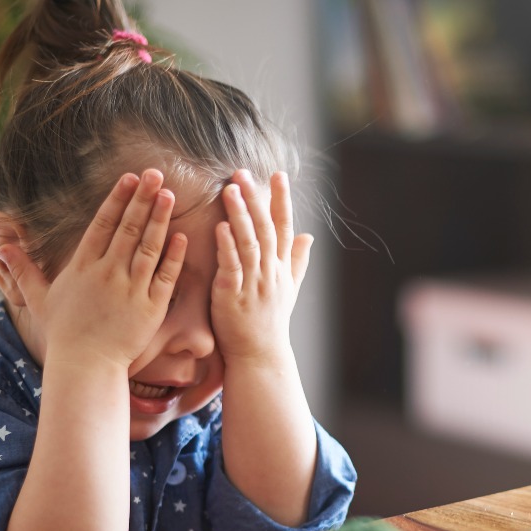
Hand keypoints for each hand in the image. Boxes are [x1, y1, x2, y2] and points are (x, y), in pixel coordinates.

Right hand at [0, 169, 187, 371]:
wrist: (86, 366)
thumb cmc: (64, 333)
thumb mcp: (40, 299)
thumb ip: (24, 270)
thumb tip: (1, 247)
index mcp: (83, 266)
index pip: (103, 224)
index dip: (117, 199)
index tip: (129, 178)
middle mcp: (107, 273)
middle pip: (128, 228)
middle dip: (142, 199)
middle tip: (156, 174)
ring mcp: (131, 289)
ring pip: (148, 247)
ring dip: (159, 219)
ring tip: (170, 195)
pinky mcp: (151, 307)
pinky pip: (165, 276)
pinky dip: (174, 256)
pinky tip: (181, 236)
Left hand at [211, 169, 312, 364]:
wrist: (260, 356)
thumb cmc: (270, 323)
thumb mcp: (289, 290)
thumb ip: (297, 261)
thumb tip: (310, 236)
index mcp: (282, 268)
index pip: (285, 227)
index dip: (281, 200)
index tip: (278, 175)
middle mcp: (271, 272)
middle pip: (266, 229)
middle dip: (256, 199)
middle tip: (243, 173)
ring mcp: (253, 284)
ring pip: (249, 243)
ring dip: (240, 215)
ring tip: (230, 190)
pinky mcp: (233, 296)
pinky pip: (232, 267)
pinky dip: (226, 246)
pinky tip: (220, 227)